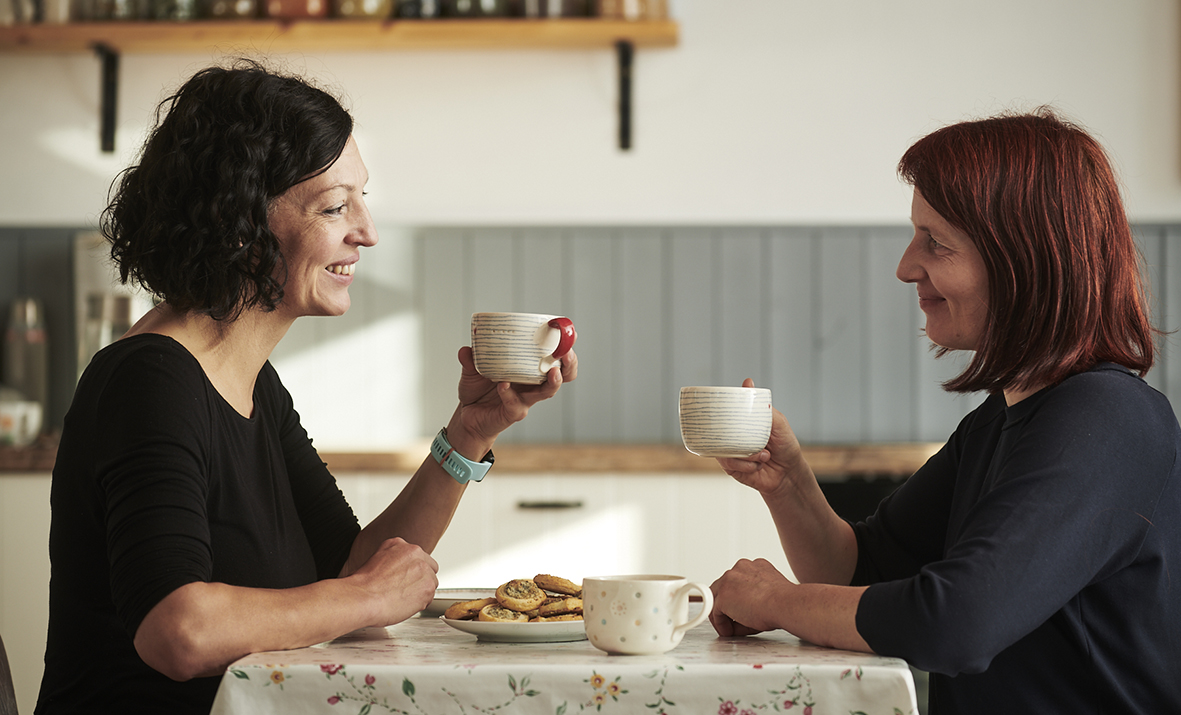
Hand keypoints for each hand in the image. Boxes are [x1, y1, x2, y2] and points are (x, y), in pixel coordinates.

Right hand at [349, 537, 439, 626]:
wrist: (362, 598)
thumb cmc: (365, 585)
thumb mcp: (378, 557)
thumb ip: (395, 558)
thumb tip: (401, 567)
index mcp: (403, 546)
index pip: (419, 558)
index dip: (413, 571)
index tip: (406, 579)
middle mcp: (416, 555)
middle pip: (429, 569)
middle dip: (420, 580)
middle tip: (405, 590)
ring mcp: (424, 571)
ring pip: (431, 583)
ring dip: (420, 592)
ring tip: (402, 598)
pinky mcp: (428, 587)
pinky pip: (430, 597)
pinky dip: (420, 604)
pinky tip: (404, 604)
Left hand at [445, 345, 577, 457]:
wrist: (467, 417)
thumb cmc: (478, 391)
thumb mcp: (473, 371)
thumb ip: (471, 360)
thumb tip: (466, 349)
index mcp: (528, 370)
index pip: (554, 358)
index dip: (565, 347)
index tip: (569, 333)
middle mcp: (531, 385)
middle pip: (563, 375)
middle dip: (569, 364)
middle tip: (565, 353)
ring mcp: (525, 400)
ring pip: (548, 392)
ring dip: (554, 381)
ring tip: (552, 372)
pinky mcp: (513, 413)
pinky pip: (516, 404)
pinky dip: (509, 393)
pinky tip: (502, 385)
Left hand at [709, 558, 793, 636]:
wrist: (785, 604)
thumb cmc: (784, 602)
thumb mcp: (770, 592)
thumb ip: (755, 595)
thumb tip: (747, 611)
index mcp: (754, 566)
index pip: (737, 580)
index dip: (738, 598)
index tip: (741, 609)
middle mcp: (740, 568)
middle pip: (724, 588)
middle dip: (727, 606)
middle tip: (732, 622)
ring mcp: (729, 581)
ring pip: (718, 599)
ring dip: (724, 615)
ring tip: (732, 628)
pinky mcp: (723, 596)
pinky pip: (715, 613)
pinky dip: (721, 625)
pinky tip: (730, 631)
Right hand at [714, 378, 806, 495]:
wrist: (788, 474)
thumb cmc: (785, 447)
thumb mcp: (779, 423)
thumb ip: (763, 406)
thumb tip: (748, 382)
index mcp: (742, 423)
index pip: (724, 412)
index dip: (718, 409)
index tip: (718, 405)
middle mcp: (733, 436)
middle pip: (717, 429)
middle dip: (731, 432)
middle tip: (749, 436)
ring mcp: (730, 451)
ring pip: (723, 448)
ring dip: (746, 453)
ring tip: (763, 455)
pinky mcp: (730, 467)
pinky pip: (729, 463)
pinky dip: (746, 464)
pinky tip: (757, 465)